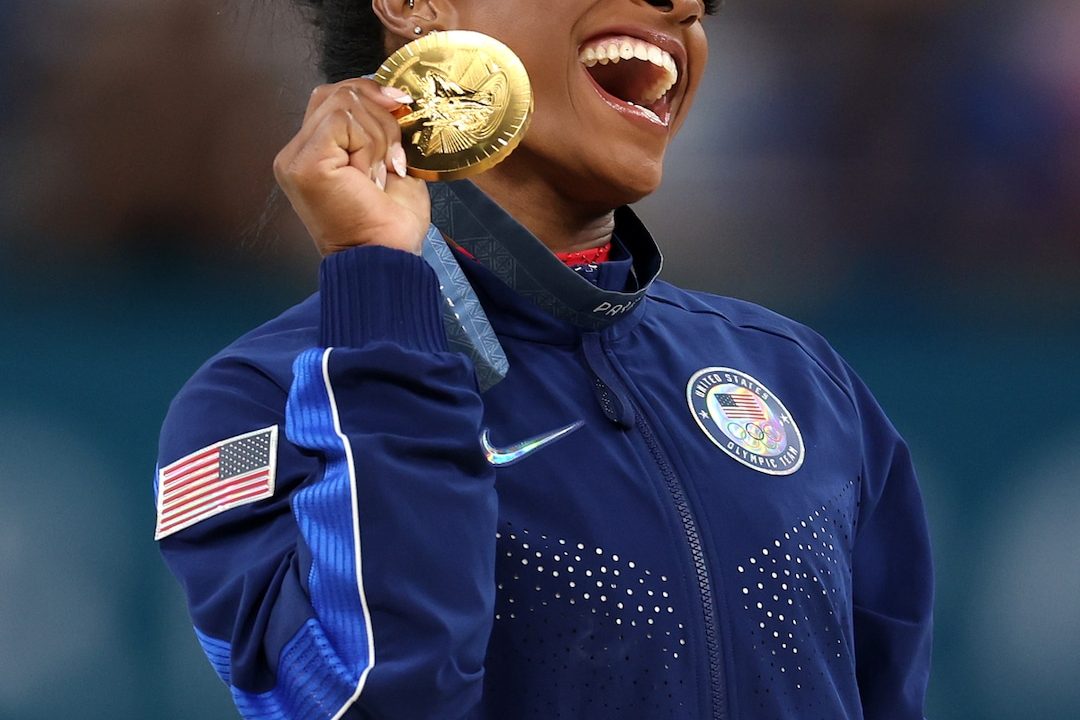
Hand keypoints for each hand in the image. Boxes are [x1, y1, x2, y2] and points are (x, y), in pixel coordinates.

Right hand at [274, 79, 429, 255]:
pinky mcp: (304, 162)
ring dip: (378, 138)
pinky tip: (370, 176)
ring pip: (344, 104)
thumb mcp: (389, 163)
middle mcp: (298, 153)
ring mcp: (296, 157)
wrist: (386, 258)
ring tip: (380, 175)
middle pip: (338, 92)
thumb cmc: (390, 225)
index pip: (336, 97)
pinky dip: (368, 145)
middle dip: (381, 117)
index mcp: (316, 153)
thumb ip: (380, 128)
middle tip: (393, 160)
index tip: (403, 110)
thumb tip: (394, 97)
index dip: (372, 95)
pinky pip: (342, 120)